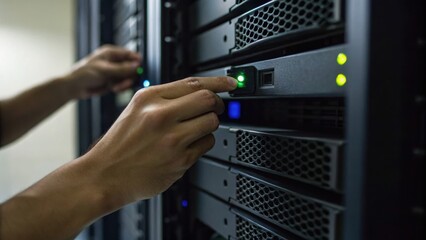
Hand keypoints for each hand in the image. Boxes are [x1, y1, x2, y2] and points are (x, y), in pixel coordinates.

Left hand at [65, 45, 140, 98]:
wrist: (74, 87)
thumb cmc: (84, 73)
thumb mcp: (105, 70)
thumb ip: (122, 68)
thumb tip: (137, 66)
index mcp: (111, 53)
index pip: (129, 54)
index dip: (137, 61)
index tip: (141, 69)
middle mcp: (114, 62)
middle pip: (131, 67)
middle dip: (130, 75)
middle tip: (128, 82)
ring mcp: (114, 72)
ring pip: (127, 77)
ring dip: (124, 83)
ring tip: (116, 87)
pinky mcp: (113, 82)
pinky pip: (122, 84)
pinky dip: (120, 88)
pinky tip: (113, 89)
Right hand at [81, 76, 236, 207]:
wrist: (105, 175)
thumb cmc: (120, 143)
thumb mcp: (136, 109)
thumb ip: (166, 97)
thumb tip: (199, 91)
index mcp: (149, 98)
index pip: (193, 82)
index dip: (219, 82)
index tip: (232, 83)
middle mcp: (161, 115)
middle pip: (208, 100)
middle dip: (217, 104)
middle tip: (215, 108)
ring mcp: (172, 139)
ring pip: (212, 122)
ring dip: (210, 124)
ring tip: (196, 129)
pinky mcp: (180, 160)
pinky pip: (207, 144)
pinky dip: (203, 142)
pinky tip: (189, 144)